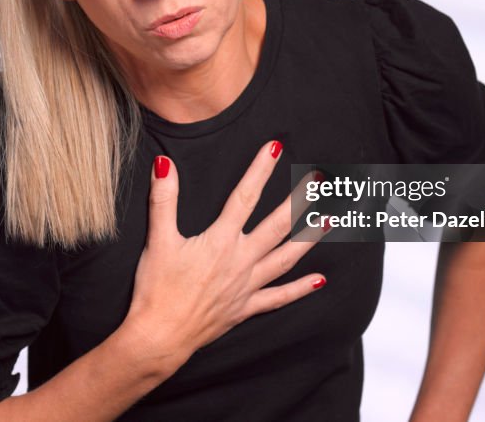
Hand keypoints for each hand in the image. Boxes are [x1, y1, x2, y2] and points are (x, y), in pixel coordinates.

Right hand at [123, 141, 326, 366]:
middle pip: (277, 225)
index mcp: (220, 240)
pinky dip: (300, 289)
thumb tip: (165, 164)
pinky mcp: (244, 308)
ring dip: (309, 239)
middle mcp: (240, 261)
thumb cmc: (155, 288)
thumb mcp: (157, 240)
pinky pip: (278, 297)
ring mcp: (246, 286)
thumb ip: (164, 199)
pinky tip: (320, 281)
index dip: (260, 170)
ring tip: (329, 221)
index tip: (275, 147)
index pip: (245, 197)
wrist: (160, 336)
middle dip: (299, 201)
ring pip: (285, 258)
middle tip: (319, 181)